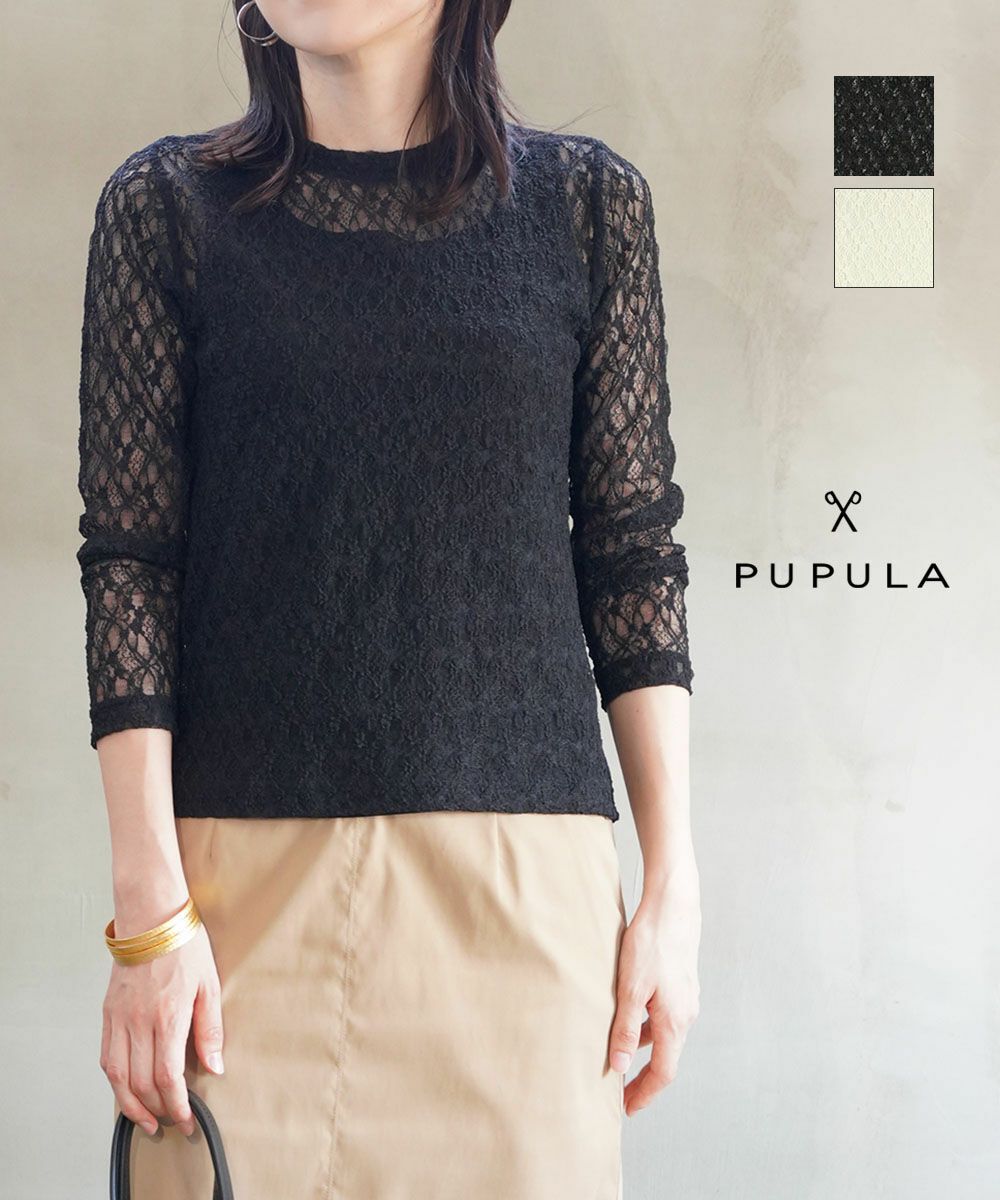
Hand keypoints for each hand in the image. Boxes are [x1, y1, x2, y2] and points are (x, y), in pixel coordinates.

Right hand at [100, 918, 224, 1135]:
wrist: (151, 918)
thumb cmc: (185, 947)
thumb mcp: (209, 985)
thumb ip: (210, 1030)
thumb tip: (215, 1067)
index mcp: (168, 1017)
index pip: (168, 1077)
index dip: (177, 1105)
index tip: (187, 1120)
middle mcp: (139, 1023)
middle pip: (141, 1083)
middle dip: (157, 1110)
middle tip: (171, 1122)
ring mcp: (119, 1019)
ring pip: (117, 1077)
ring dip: (131, 1104)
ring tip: (146, 1119)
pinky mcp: (108, 1013)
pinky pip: (106, 1057)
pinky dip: (114, 1080)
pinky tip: (126, 1089)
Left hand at [608, 870, 700, 1114]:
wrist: (672, 903)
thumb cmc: (651, 942)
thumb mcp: (630, 989)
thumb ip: (624, 1029)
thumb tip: (619, 1068)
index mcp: (674, 1021)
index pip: (663, 1072)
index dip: (645, 1093)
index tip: (628, 1108)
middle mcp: (685, 1014)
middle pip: (666, 1058)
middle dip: (644, 1078)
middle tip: (622, 1093)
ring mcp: (685, 998)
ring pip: (664, 1036)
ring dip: (644, 1051)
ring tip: (619, 1057)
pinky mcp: (680, 983)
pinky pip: (665, 1017)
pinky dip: (648, 1028)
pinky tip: (629, 1019)